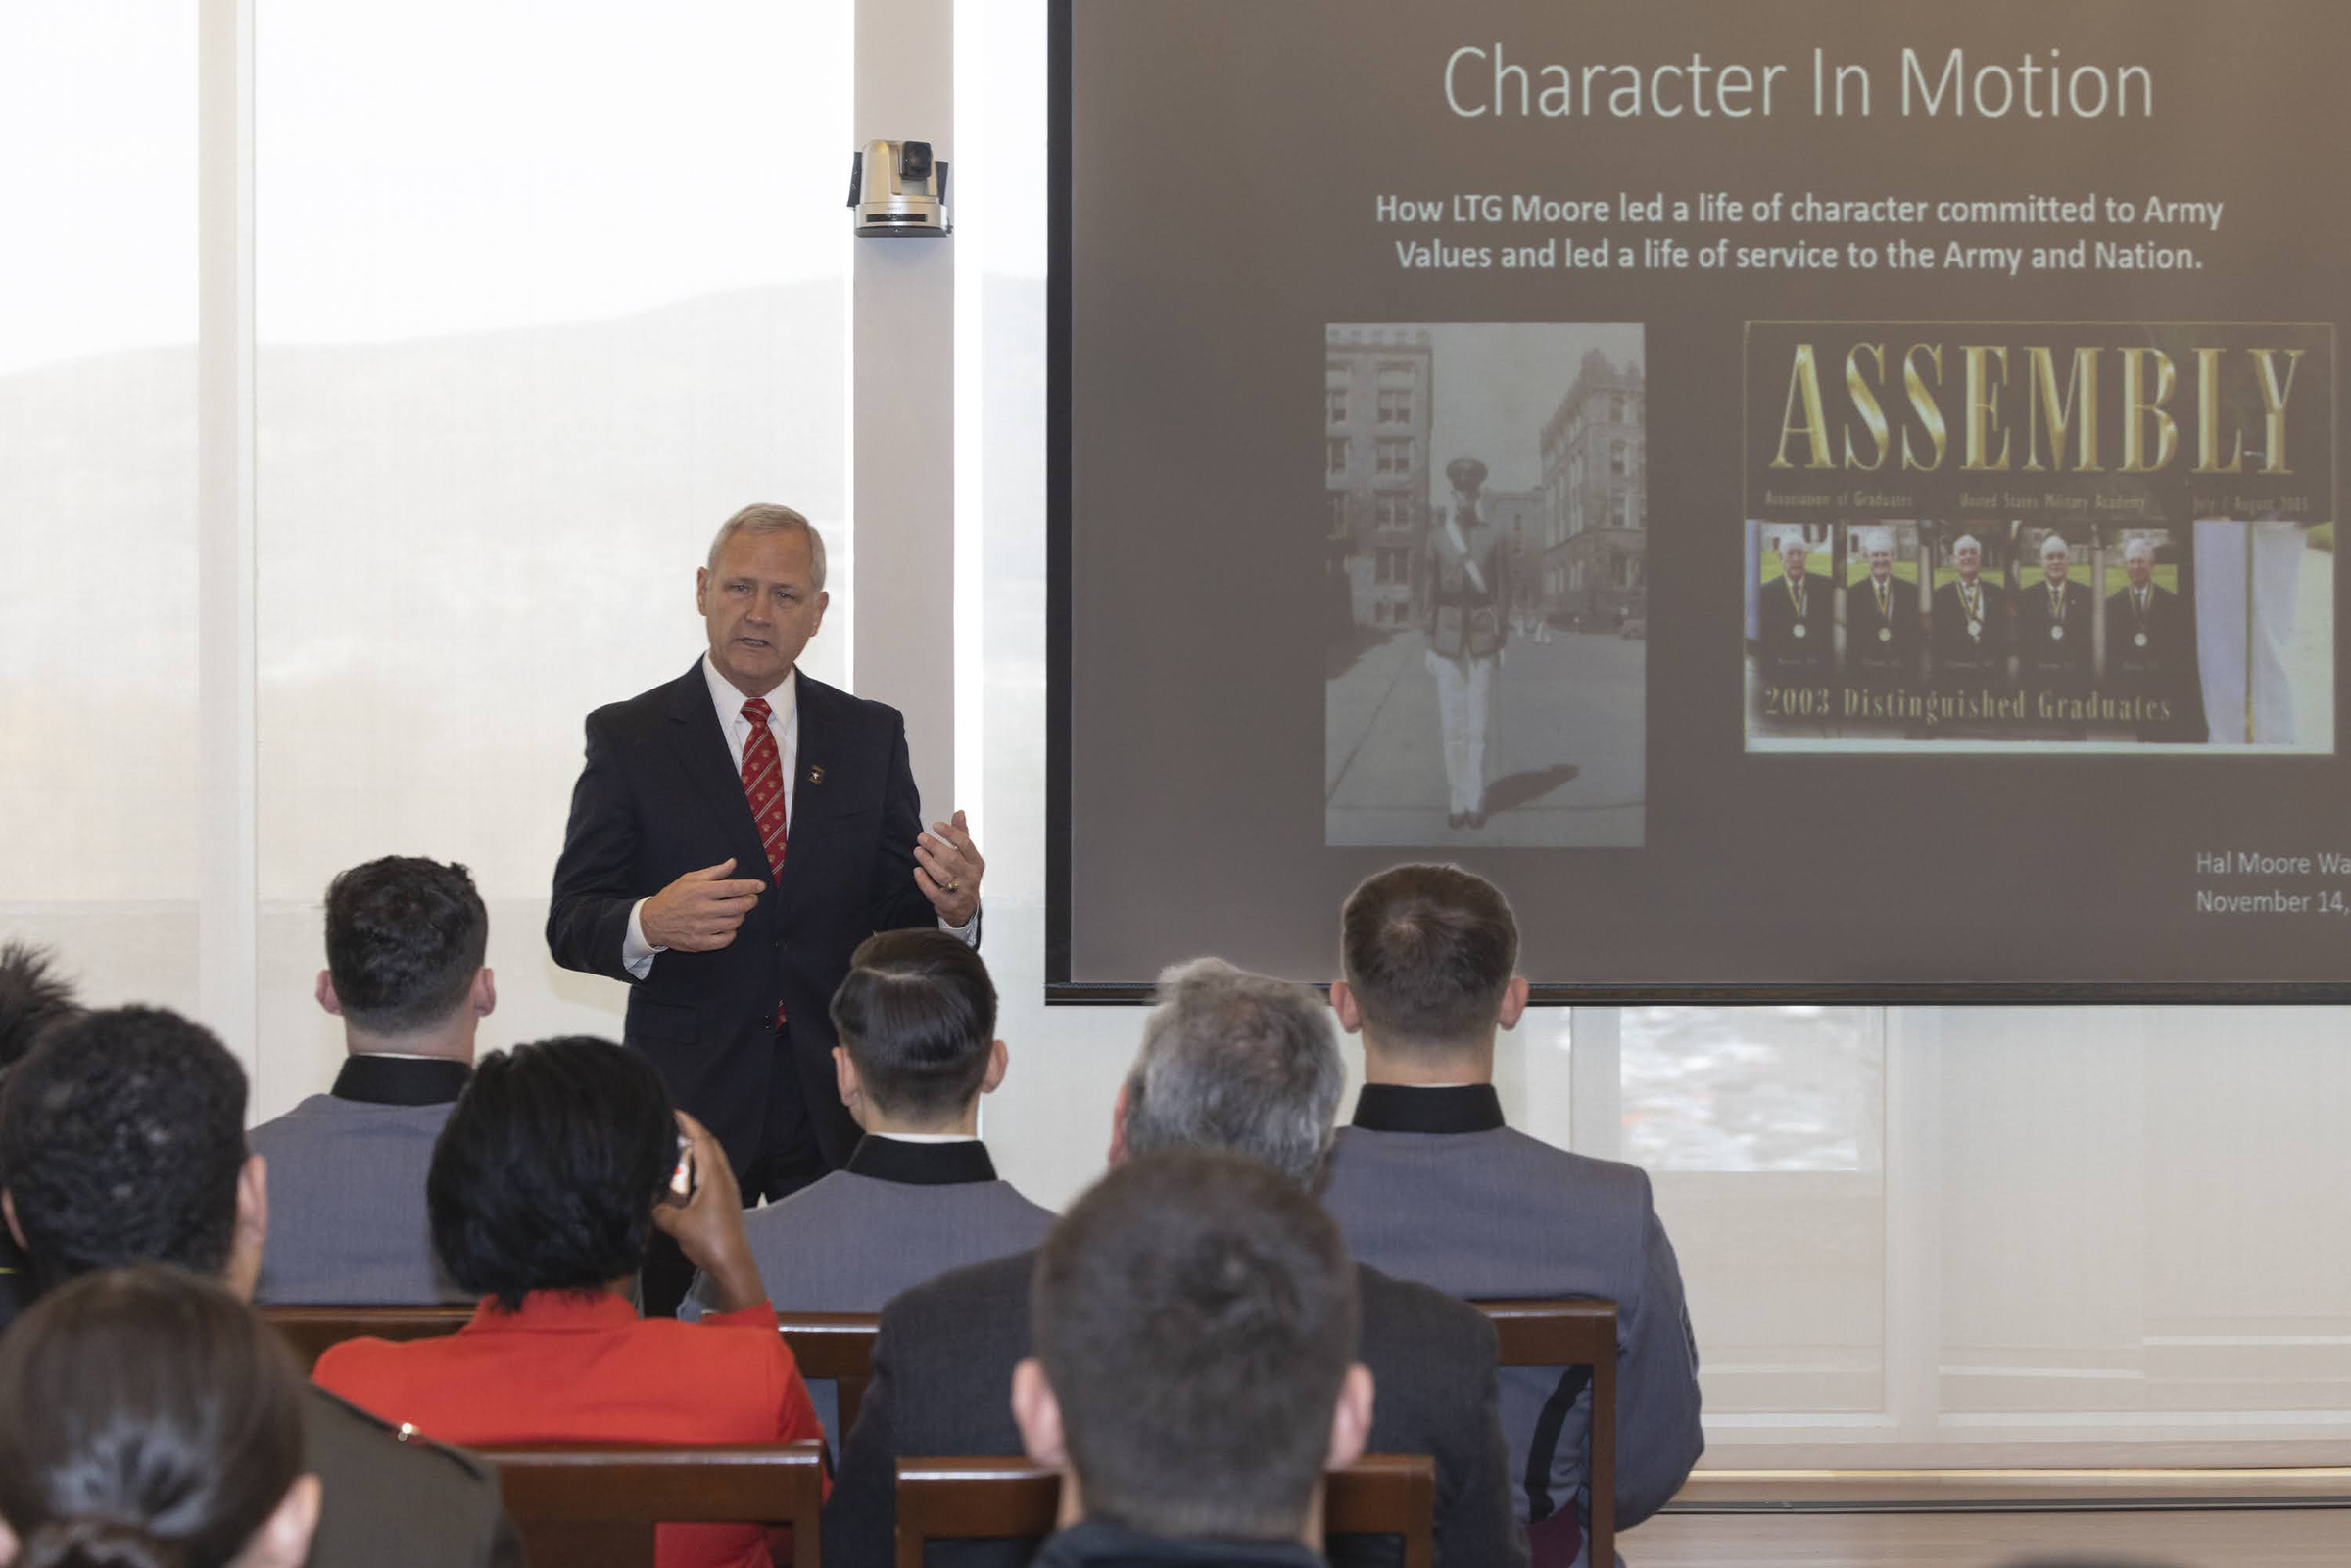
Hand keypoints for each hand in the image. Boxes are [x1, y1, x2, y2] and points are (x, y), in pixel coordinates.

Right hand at [640, 858, 766, 951]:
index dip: (751, 886)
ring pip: (734, 922)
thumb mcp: (690, 878)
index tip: (761, 886)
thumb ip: (714, 872)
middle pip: (738, 906)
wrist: (652, 921)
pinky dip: (731, 933)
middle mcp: (703, 909)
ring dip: (740, 916)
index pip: (733, 888)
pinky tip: (728, 926)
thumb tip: (732, 863)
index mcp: (701, 891)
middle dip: (750, 901)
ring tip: (737, 911)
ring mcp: (701, 928)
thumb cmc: (673, 897)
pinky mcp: (700, 942)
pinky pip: (726, 939)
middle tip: (752, 898)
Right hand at [650, 1111, 765, 1312]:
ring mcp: (727, 1189)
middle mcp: (723, 1177)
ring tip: (673, 1148)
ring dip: (695, 1151)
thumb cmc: (708, 1240)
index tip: (674, 1111)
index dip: (689, 1123)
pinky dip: (697, 1168)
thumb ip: (659, 1208)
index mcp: (714, 1176)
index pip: (702, 1139)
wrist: (732, 1263)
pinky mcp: (725, 1200)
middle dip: (692, 1133)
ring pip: (711, 1160)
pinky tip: (684, 1176)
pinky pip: (711, 1174)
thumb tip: (648, 1201)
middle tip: (670, 1127)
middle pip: (710, 1146)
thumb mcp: (676, 1224)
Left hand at [915, 809, 983, 926]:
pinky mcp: (950, 904)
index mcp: (976, 862)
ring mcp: (961, 892)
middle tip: (921, 837)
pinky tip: (917, 871)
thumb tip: (960, 812)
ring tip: (917, 851)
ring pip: (943, 876)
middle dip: (935, 847)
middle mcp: (971, 877)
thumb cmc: (964, 876)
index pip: (965, 844)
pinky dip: (924, 882)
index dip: (950, 833)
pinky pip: (934, 893)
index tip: (936, 825)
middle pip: (953, 859)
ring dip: (928, 862)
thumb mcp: (966, 856)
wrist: (966, 908)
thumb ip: (962, 834)